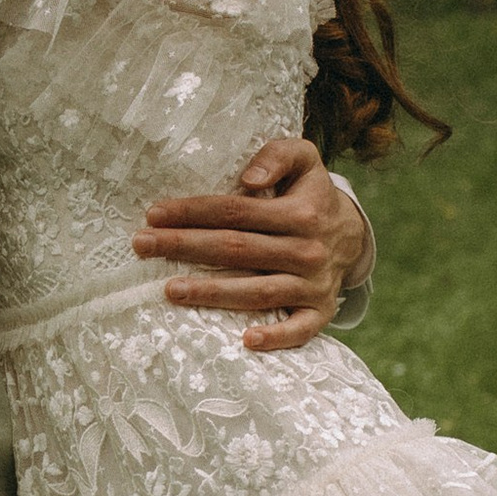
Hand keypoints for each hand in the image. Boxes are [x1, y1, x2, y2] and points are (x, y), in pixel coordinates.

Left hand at [136, 135, 371, 354]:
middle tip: (142, 245)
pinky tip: (245, 340)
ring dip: (213, 293)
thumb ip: (278, 155)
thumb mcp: (305, 160)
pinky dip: (276, 337)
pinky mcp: (319, 312)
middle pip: (237, 249)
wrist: (354, 236)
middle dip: (185, 247)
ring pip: (257, 291)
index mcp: (300, 212)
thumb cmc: (311, 195)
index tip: (153, 214)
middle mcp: (306, 250)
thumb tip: (248, 179)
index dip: (193, 212)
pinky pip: (300, 330)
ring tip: (170, 290)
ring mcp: (313, 285)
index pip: (236, 211)